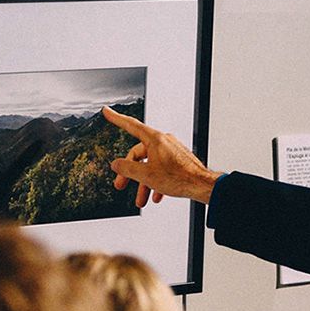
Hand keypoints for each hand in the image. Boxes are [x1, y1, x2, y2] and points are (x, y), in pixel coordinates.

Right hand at [102, 107, 222, 206]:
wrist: (201, 185)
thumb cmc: (180, 178)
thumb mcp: (146, 175)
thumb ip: (127, 168)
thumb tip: (116, 164)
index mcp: (155, 139)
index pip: (131, 125)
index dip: (116, 118)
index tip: (107, 111)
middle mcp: (163, 141)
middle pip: (138, 154)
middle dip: (129, 172)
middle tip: (121, 184)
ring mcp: (171, 150)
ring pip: (150, 164)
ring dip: (143, 183)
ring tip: (141, 199)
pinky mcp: (178, 160)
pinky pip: (162, 169)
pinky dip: (156, 182)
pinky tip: (156, 196)